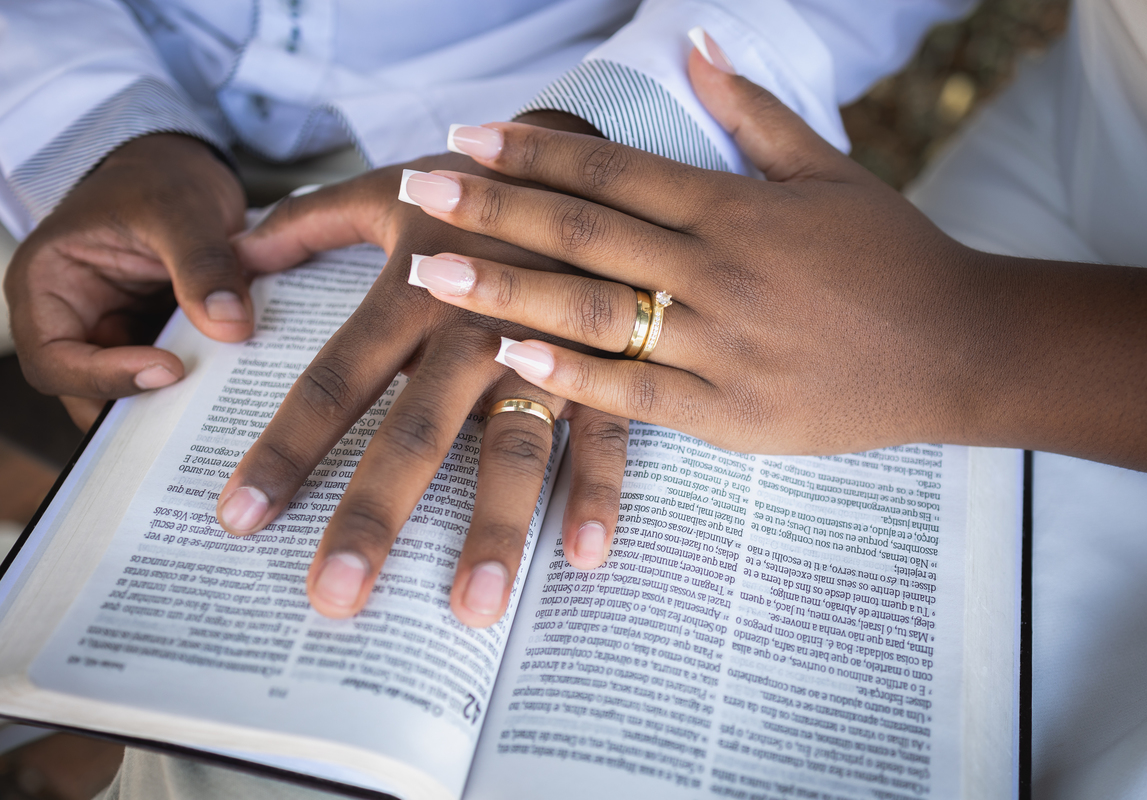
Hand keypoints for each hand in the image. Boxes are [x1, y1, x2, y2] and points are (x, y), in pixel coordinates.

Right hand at [3, 134, 249, 428]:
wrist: (182, 168)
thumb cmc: (161, 176)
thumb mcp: (182, 210)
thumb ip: (204, 266)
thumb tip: (230, 326)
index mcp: (47, 285)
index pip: (53, 360)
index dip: (103, 378)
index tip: (168, 370)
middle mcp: (72, 318)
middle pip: (88, 392)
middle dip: (140, 406)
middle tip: (198, 412)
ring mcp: (113, 332)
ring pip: (132, 392)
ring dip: (173, 401)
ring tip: (220, 403)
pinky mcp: (152, 338)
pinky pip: (170, 375)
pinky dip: (198, 384)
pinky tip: (233, 386)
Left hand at [217, 145, 628, 627]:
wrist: (590, 154)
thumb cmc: (478, 184)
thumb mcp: (390, 189)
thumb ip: (308, 222)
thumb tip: (233, 251)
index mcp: (412, 292)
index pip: (334, 382)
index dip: (284, 450)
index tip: (241, 518)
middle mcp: (474, 330)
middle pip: (414, 434)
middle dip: (374, 516)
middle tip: (336, 597)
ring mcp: (549, 350)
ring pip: (514, 447)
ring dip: (495, 527)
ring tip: (471, 608)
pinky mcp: (609, 362)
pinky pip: (607, 433)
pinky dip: (598, 491)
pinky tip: (585, 555)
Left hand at [398, 48, 1146, 478]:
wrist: (962, 349)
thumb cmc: (893, 256)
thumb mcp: (829, 173)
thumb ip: (753, 112)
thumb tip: (698, 42)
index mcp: (738, 207)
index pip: (615, 169)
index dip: (536, 150)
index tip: (467, 137)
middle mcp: (722, 270)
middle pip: (588, 231)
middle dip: (495, 207)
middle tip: (417, 189)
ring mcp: (724, 345)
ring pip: (598, 312)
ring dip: (508, 288)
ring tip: (429, 271)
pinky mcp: (732, 414)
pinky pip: (638, 395)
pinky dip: (573, 378)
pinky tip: (510, 358)